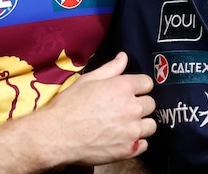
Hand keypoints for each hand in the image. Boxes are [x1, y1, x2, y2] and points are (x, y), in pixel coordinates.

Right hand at [35, 52, 155, 165]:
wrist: (57, 134)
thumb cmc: (69, 106)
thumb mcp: (88, 80)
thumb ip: (111, 68)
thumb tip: (123, 57)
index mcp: (123, 87)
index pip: (148, 83)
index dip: (139, 87)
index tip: (132, 92)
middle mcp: (132, 107)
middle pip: (151, 104)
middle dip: (140, 105)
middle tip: (124, 110)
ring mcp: (131, 130)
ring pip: (150, 125)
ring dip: (141, 124)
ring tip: (126, 126)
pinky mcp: (128, 149)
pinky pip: (145, 144)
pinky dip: (137, 142)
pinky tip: (124, 139)